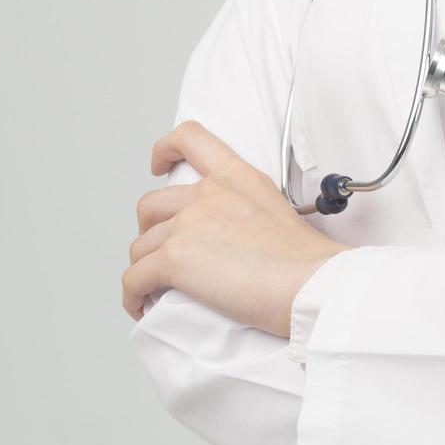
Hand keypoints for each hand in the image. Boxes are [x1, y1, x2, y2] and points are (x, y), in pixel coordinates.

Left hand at [124, 120, 352, 332]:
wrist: (312, 284)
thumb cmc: (306, 260)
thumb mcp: (278, 209)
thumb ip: (246, 210)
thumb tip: (235, 241)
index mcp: (236, 177)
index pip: (190, 138)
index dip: (164, 149)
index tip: (158, 166)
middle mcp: (207, 195)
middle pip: (151, 204)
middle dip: (148, 230)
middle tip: (161, 251)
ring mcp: (188, 225)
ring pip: (141, 246)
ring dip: (143, 267)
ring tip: (154, 288)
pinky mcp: (175, 259)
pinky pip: (134, 278)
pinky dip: (132, 294)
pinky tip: (141, 305)